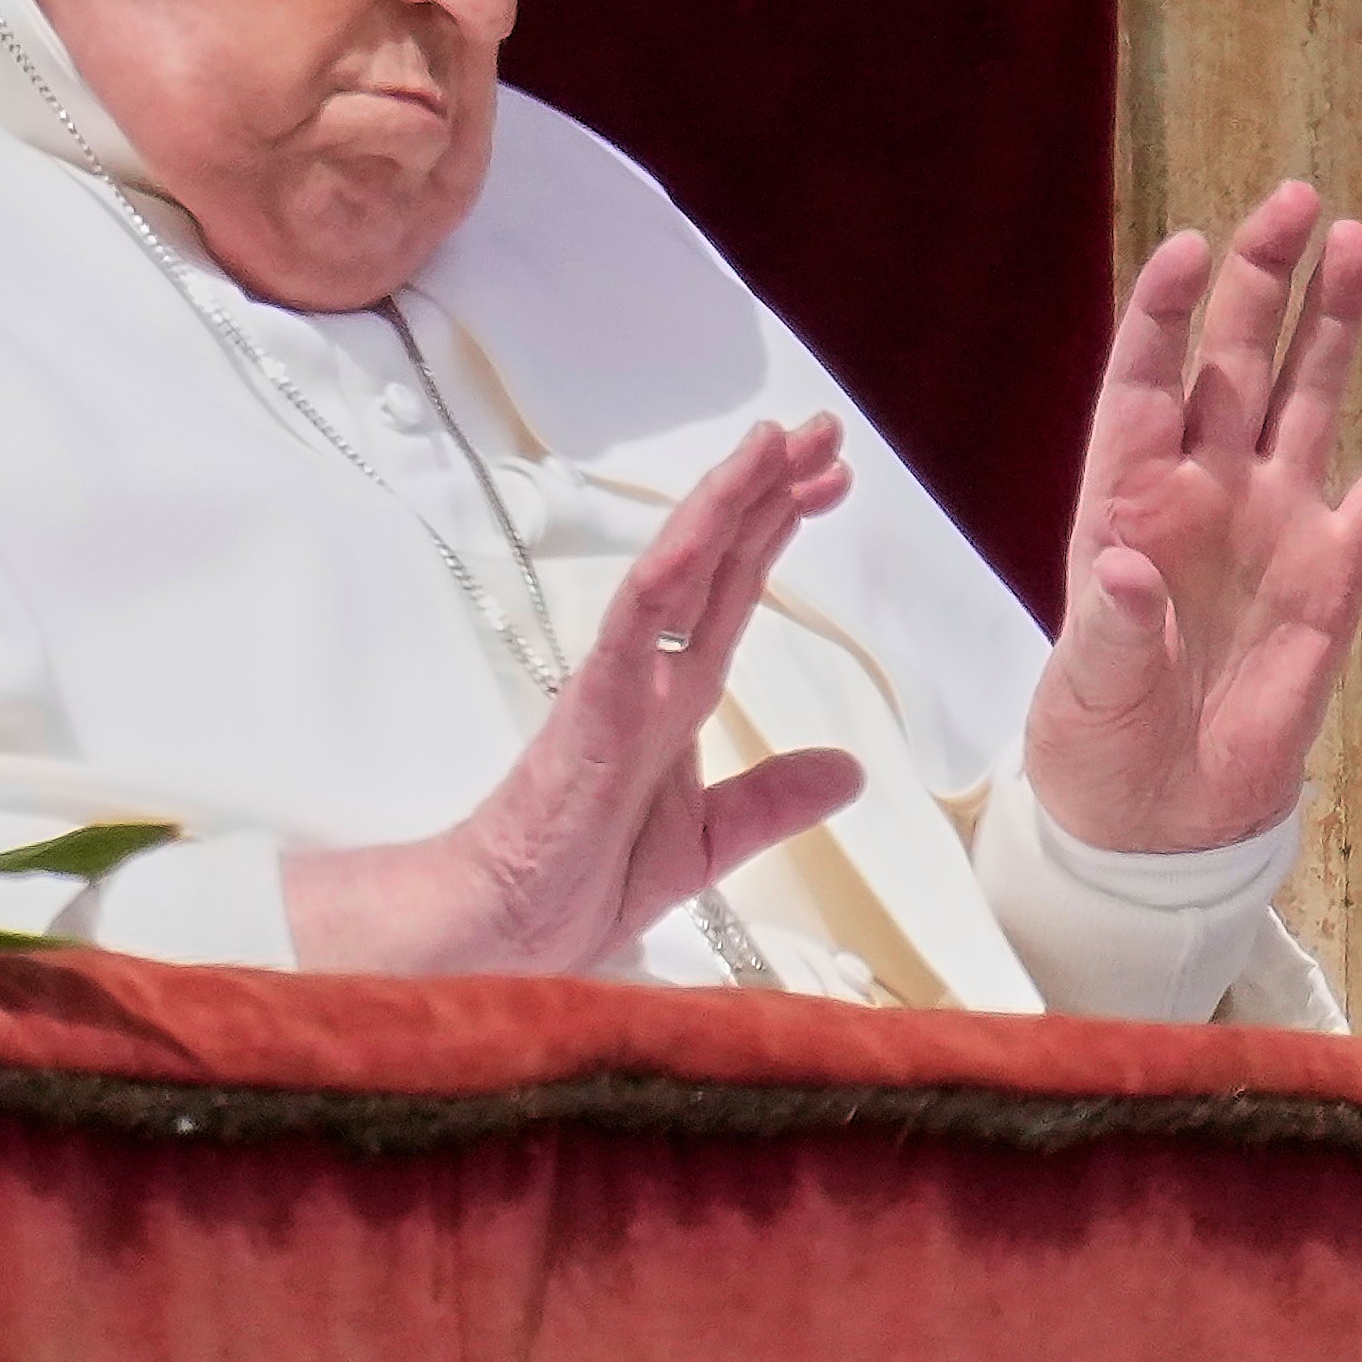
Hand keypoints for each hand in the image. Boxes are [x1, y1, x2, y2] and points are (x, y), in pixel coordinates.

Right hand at [283, 418, 865, 974]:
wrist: (511, 931)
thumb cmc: (581, 882)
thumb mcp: (709, 840)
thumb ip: (773, 799)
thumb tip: (850, 771)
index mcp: (677, 698)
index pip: (735, 593)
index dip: (778, 531)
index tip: (829, 481)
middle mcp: (653, 673)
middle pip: (719, 561)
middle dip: (770, 492)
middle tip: (823, 430)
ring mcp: (622, 681)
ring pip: (680, 570)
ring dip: (728, 503)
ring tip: (779, 443)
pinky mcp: (594, 705)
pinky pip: (635, 623)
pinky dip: (671, 568)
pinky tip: (709, 524)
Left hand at [1026, 180, 1361, 852]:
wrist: (1161, 817)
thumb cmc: (1101, 740)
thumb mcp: (1087, 695)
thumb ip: (1110, 633)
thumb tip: (1126, 575)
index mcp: (1123, 504)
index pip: (1140, 385)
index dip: (1164, 317)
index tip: (1190, 249)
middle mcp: (1200, 494)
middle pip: (1232, 365)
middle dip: (1259, 283)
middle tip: (1294, 199)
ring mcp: (1272, 527)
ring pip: (1305, 402)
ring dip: (1330, 327)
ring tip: (1355, 242)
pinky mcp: (1332, 579)